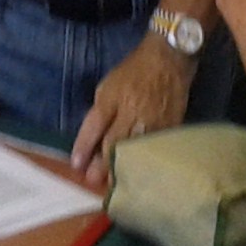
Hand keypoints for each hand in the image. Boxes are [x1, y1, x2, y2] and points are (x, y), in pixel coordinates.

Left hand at [70, 36, 192, 188]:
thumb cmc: (134, 71)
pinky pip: (154, 150)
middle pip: (114, 144)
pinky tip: (138, 174)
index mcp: (112, 98)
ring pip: (135, 151)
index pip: (94, 126)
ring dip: (123, 168)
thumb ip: (101, 111)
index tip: (76, 165)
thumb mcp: (109, 86)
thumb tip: (92, 138)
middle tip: (93, 181)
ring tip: (113, 185)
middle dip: (102, 165)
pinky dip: (145, 163)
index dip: (83, 146)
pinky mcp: (170, 128)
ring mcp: (152, 122)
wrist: (168, 60)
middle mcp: (131, 112)